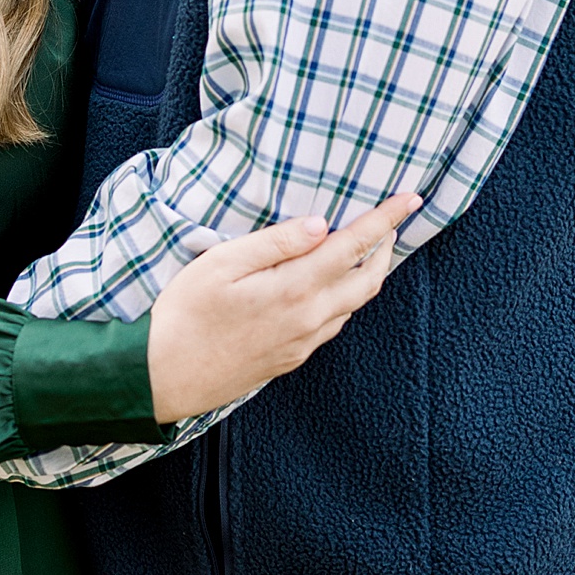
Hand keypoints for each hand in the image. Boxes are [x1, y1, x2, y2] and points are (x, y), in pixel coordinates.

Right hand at [146, 196, 420, 426]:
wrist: (164, 376)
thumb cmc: (185, 314)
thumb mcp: (223, 263)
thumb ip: (277, 243)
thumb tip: (321, 225)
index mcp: (294, 289)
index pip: (355, 247)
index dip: (385, 220)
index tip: (409, 198)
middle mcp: (308, 319)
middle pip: (368, 280)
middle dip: (386, 248)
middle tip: (391, 222)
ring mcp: (302, 343)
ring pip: (352, 305)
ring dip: (367, 274)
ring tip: (366, 249)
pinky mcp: (291, 358)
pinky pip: (332, 324)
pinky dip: (344, 298)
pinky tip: (329, 286)